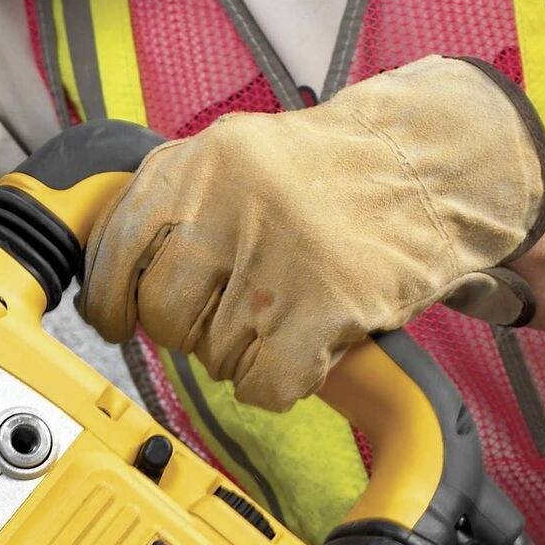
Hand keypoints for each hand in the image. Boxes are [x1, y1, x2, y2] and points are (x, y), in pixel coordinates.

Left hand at [80, 56, 544, 410]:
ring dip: (242, 349)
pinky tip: (304, 342)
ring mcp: (281, 256)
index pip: (116, 250)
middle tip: (232, 306)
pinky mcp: (325, 305)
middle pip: (163, 312)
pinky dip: (277, 380)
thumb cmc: (334, 175)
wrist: (438, 166)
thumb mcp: (238, 161)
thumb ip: (172, 208)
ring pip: (212, 354)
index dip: (111, 298)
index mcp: (202, 162)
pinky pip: (260, 383)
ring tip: (285, 307)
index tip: (118, 317)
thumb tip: (106, 284)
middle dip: (189, 325)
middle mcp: (233, 203)